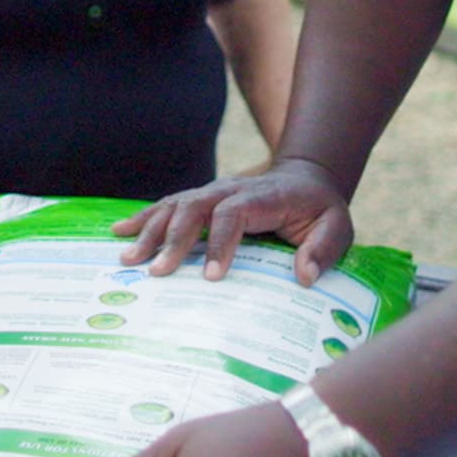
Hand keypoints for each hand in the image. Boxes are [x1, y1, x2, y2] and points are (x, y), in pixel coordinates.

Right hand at [111, 159, 353, 284]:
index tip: (212, 276)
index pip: (234, 214)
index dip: (221, 242)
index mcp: (263, 197)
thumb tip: (304, 277)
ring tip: (128, 258)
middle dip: (174, 240)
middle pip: (195, 208)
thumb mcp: (337, 228)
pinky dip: (143, 218)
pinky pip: (168, 205)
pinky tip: (119, 232)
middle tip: (157, 272)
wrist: (307, 180)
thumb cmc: (320, 210)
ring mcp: (212, 192)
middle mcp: (231, 190)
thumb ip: (323, 249)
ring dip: (150, 230)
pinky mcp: (201, 200)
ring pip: (175, 205)